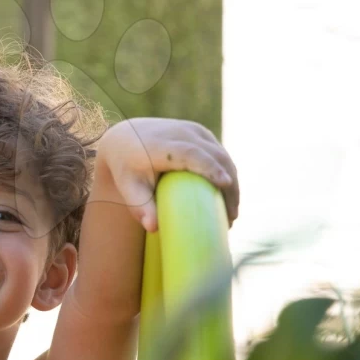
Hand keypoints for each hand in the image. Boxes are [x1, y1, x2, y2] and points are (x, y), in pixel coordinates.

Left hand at [96, 118, 238, 230]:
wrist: (126, 137)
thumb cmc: (127, 168)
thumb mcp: (128, 187)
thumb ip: (139, 207)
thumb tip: (153, 228)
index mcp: (161, 145)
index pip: (190, 153)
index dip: (209, 167)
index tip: (225, 184)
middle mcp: (180, 132)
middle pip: (214, 155)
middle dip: (229, 184)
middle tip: (232, 217)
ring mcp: (193, 130)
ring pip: (221, 155)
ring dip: (232, 181)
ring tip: (232, 212)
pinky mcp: (201, 133)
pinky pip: (219, 153)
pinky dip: (227, 174)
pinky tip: (229, 196)